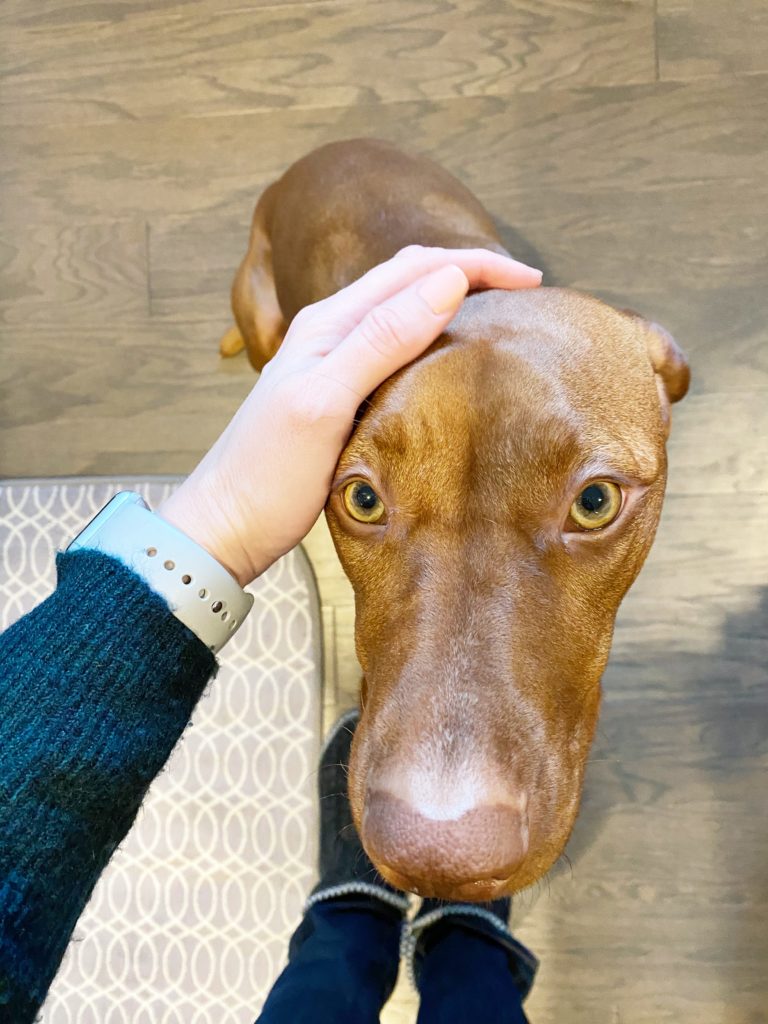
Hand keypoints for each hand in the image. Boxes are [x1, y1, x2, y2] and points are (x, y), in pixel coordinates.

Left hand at [158, 246, 541, 585]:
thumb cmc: (266, 475)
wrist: (223, 527)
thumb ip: (380, 341)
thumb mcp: (324, 404)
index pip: (413, 269)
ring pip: (402, 310)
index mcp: (329, 324)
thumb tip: (446, 284)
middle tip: (527, 291)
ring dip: (451, 300)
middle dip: (470, 272)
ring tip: (498, 315)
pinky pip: (393, 347)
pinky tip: (449, 360)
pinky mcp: (338, 395)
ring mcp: (333, 363)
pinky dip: (431, 338)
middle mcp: (331, 333)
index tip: (531, 280)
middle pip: (409, 279)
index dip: (475, 265)